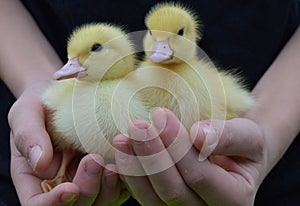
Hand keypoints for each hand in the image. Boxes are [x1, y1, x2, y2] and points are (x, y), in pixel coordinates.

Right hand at [8, 86, 129, 205]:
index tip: (69, 189)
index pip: (39, 204)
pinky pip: (122, 184)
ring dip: (109, 188)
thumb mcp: (26, 113)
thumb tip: (40, 164)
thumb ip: (28, 136)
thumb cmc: (43, 105)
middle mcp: (64, 184)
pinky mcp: (111, 171)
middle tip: (94, 159)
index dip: (54, 204)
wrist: (69, 93)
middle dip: (87, 189)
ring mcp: (90, 179)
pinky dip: (127, 177)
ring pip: (102, 201)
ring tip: (113, 164)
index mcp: (36, 178)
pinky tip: (129, 159)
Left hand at [113, 108, 267, 205]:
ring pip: (152, 199)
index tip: (161, 114)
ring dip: (135, 167)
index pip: (200, 176)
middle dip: (152, 156)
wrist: (235, 158)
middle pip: (172, 192)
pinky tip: (122, 152)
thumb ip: (229, 136)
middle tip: (137, 125)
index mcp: (235, 200)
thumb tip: (200, 136)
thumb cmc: (243, 146)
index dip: (177, 146)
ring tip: (123, 138)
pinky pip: (144, 196)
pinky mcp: (166, 205)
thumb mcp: (249, 136)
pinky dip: (130, 175)